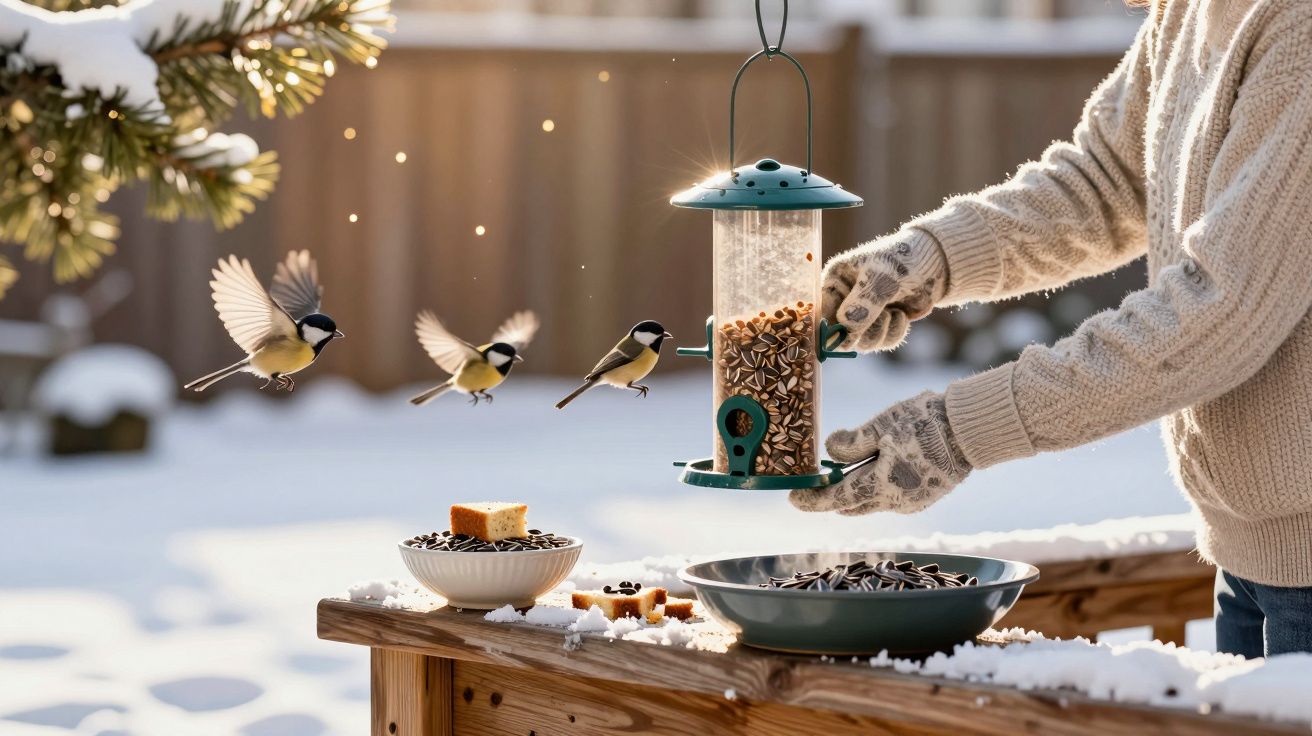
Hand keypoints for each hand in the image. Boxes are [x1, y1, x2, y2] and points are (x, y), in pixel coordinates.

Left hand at [790, 391, 970, 515]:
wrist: (970, 430)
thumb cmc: (925, 423)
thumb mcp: (883, 425)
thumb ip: (853, 442)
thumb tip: (829, 451)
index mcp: (881, 486)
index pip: (837, 498)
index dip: (813, 500)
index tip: (793, 499)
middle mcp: (895, 502)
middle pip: (852, 504)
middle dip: (831, 497)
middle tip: (813, 486)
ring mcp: (912, 502)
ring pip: (872, 502)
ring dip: (854, 492)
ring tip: (840, 476)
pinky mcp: (924, 496)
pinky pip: (891, 497)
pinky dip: (875, 488)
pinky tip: (873, 472)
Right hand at [822, 230, 946, 350]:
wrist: (934, 265)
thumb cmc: (903, 261)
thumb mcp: (883, 277)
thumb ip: (864, 303)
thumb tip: (845, 329)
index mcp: (835, 282)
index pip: (820, 312)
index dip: (828, 329)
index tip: (843, 338)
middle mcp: (843, 301)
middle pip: (839, 334)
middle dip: (862, 332)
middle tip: (883, 317)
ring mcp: (862, 316)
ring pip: (861, 343)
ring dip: (881, 332)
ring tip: (894, 313)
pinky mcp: (880, 325)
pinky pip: (880, 343)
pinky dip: (893, 334)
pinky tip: (902, 316)